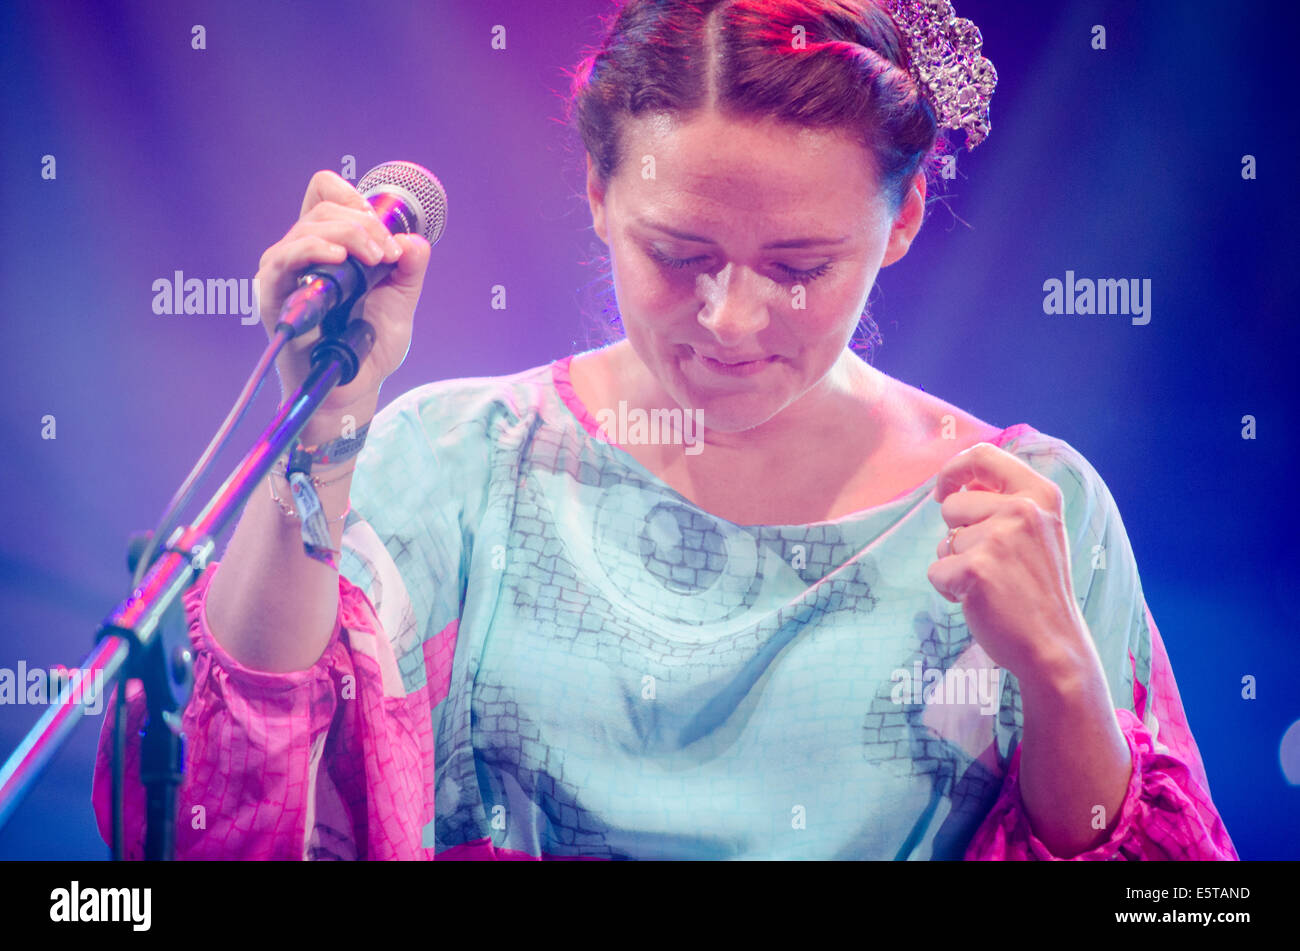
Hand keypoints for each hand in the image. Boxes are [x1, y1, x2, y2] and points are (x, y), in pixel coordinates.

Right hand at [254, 170, 431, 429]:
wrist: (355, 386)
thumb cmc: (369, 345)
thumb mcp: (401, 300)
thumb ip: (410, 268)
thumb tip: (414, 241)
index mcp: (327, 246)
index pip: (324, 194)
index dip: (353, 197)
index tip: (382, 227)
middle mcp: (301, 254)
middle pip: (323, 207)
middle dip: (365, 223)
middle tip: (388, 255)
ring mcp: (284, 273)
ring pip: (308, 226)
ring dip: (349, 234)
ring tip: (375, 261)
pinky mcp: (273, 296)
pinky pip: (283, 259)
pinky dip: (314, 249)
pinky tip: (339, 258)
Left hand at [926, 442, 1093, 683]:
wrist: (1054, 645)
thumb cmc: (1038, 588)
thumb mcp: (1037, 531)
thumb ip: (1005, 502)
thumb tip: (957, 484)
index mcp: (1040, 494)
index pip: (983, 456)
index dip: (954, 470)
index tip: (943, 490)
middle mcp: (1022, 510)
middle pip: (953, 505)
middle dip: (957, 535)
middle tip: (992, 565)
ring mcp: (998, 539)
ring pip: (944, 541)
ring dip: (955, 564)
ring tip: (991, 584)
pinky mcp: (975, 569)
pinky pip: (936, 571)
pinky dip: (948, 590)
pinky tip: (980, 600)